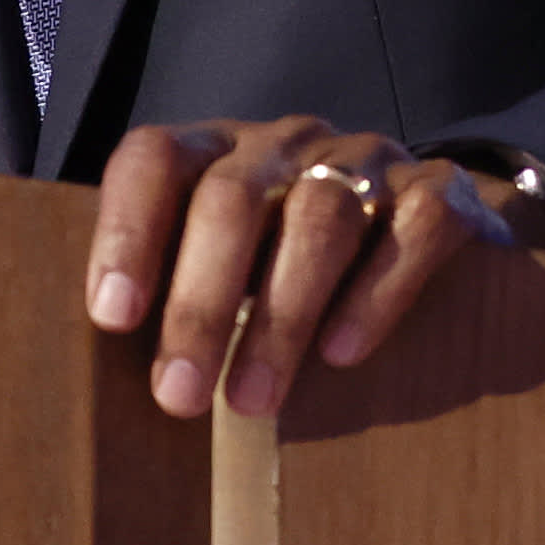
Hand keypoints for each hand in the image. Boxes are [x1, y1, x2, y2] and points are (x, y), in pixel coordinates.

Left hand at [84, 117, 518, 417]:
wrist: (430, 218)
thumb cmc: (290, 260)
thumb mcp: (226, 259)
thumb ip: (174, 289)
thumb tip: (100, 376)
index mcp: (218, 151)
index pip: (155, 159)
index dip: (127, 231)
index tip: (113, 317)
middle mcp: (288, 144)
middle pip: (232, 198)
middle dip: (200, 302)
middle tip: (178, 396)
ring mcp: (368, 161)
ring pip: (321, 217)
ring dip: (280, 316)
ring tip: (251, 400)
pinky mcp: (443, 192)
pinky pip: (414, 228)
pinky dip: (376, 292)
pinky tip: (342, 354)